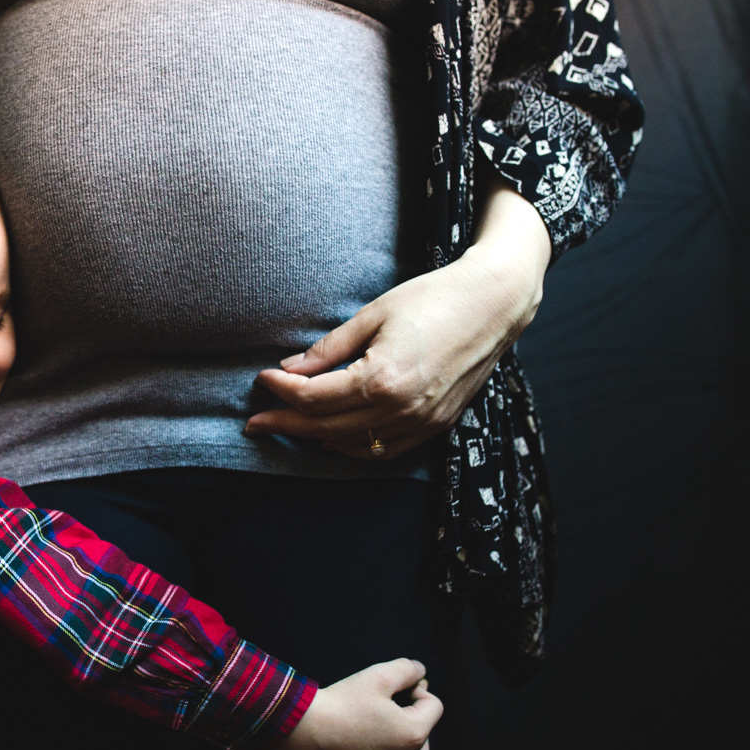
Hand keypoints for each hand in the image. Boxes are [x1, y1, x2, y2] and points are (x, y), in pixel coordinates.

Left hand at [244, 177, 549, 459]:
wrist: (494, 305)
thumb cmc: (433, 298)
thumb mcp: (373, 314)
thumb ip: (329, 348)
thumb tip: (290, 369)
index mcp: (382, 378)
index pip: (315, 398)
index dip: (282, 390)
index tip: (262, 379)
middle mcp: (402, 409)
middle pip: (326, 428)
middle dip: (286, 424)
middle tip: (255, 422)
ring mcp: (421, 422)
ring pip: (353, 445)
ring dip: (315, 439)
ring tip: (287, 428)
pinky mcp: (436, 426)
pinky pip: (384, 451)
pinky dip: (353, 448)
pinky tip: (331, 439)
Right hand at [275, 658, 441, 749]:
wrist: (309, 729)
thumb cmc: (342, 705)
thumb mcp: (378, 675)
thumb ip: (406, 669)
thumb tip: (419, 670)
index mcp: (413, 734)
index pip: (435, 705)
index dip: (417, 689)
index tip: (396, 686)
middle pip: (426, 727)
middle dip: (411, 710)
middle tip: (385, 700)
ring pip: (412, 745)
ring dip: (402, 728)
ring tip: (377, 716)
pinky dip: (387, 743)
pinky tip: (366, 729)